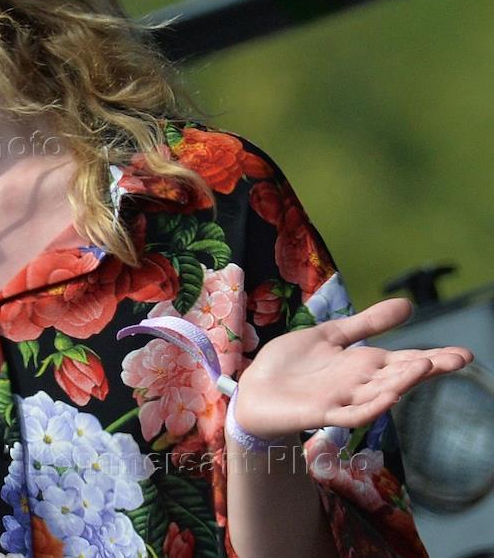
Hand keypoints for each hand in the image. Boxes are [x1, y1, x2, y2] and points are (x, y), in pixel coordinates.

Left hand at [232, 297, 473, 439]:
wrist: (254, 391)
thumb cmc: (291, 365)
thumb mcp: (331, 335)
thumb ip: (367, 323)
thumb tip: (408, 305)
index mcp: (363, 364)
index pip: (405, 359)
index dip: (433, 356)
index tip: (465, 353)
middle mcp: (360, 383)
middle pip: (400, 376)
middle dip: (428, 368)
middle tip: (459, 359)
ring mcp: (343, 399)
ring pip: (380, 393)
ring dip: (401, 382)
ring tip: (425, 366)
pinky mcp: (322, 413)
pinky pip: (352, 414)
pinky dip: (371, 407)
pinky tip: (389, 396)